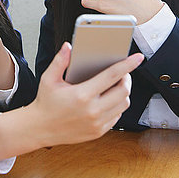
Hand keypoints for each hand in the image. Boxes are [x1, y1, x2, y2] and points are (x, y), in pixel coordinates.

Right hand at [0, 43, 143, 160]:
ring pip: (124, 105)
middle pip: (123, 91)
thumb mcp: (48, 78)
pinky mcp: (98, 132)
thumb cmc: (45, 102)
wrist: (40, 129)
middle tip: (123, 72)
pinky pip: (117, 117)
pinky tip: (109, 99)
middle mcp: (92, 110)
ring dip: (124, 93)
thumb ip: (60, 61)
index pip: (112, 76)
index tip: (138, 57)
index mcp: (82, 95)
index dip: (127, 65)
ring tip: (116, 85)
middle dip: (127, 78)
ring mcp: (97, 123)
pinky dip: (118, 106)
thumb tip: (68, 46)